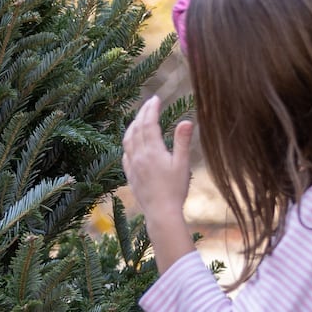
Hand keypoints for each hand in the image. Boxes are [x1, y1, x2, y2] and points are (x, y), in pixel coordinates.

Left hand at [122, 96, 196, 268]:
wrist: (161, 213)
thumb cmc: (175, 190)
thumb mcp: (183, 165)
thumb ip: (182, 142)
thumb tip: (186, 121)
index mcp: (152, 151)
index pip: (149, 123)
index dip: (151, 109)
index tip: (155, 98)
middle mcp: (139, 156)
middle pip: (137, 128)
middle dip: (142, 113)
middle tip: (149, 103)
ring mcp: (132, 165)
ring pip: (127, 139)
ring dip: (132, 125)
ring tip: (138, 118)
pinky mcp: (130, 175)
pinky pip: (125, 154)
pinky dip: (128, 142)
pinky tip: (132, 143)